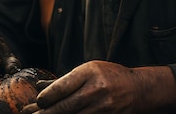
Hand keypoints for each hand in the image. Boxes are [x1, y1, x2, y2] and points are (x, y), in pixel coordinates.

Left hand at [21, 61, 175, 113]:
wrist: (138, 89)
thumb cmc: (109, 75)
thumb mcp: (88, 69)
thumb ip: (64, 80)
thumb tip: (39, 87)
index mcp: (89, 72)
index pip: (62, 87)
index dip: (46, 97)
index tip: (37, 102)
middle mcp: (96, 89)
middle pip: (65, 106)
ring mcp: (103, 107)